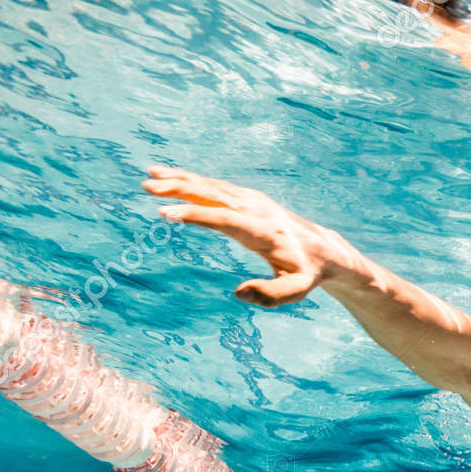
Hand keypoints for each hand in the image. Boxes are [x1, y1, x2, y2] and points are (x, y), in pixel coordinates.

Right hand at [142, 168, 340, 306]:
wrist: (323, 250)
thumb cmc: (306, 274)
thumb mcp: (295, 291)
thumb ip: (270, 295)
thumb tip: (238, 292)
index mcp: (261, 231)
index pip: (223, 219)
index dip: (194, 215)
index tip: (165, 212)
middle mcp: (255, 210)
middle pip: (213, 195)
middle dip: (179, 188)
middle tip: (147, 186)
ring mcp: (252, 200)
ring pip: (212, 186)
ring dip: (180, 179)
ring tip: (150, 176)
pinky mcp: (249, 198)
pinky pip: (216, 186)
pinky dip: (193, 180)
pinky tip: (171, 177)